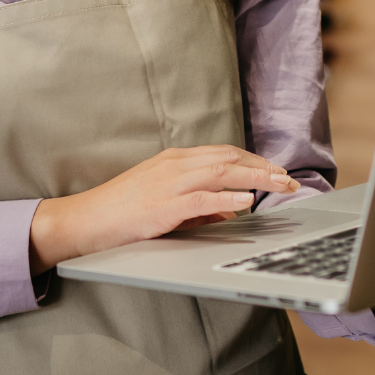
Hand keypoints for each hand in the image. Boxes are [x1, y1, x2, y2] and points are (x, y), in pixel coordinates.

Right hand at [29, 145, 301, 272]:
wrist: (84, 220)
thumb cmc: (122, 213)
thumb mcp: (166, 204)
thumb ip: (200, 206)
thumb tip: (231, 211)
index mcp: (175, 161)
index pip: (224, 154)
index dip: (255, 161)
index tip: (277, 171)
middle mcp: (174, 165)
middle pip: (229, 158)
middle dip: (263, 167)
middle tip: (289, 180)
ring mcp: (168, 183)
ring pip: (221, 172)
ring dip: (255, 177)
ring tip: (280, 184)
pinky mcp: (162, 205)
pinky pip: (201, 198)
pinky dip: (226, 197)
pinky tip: (246, 200)